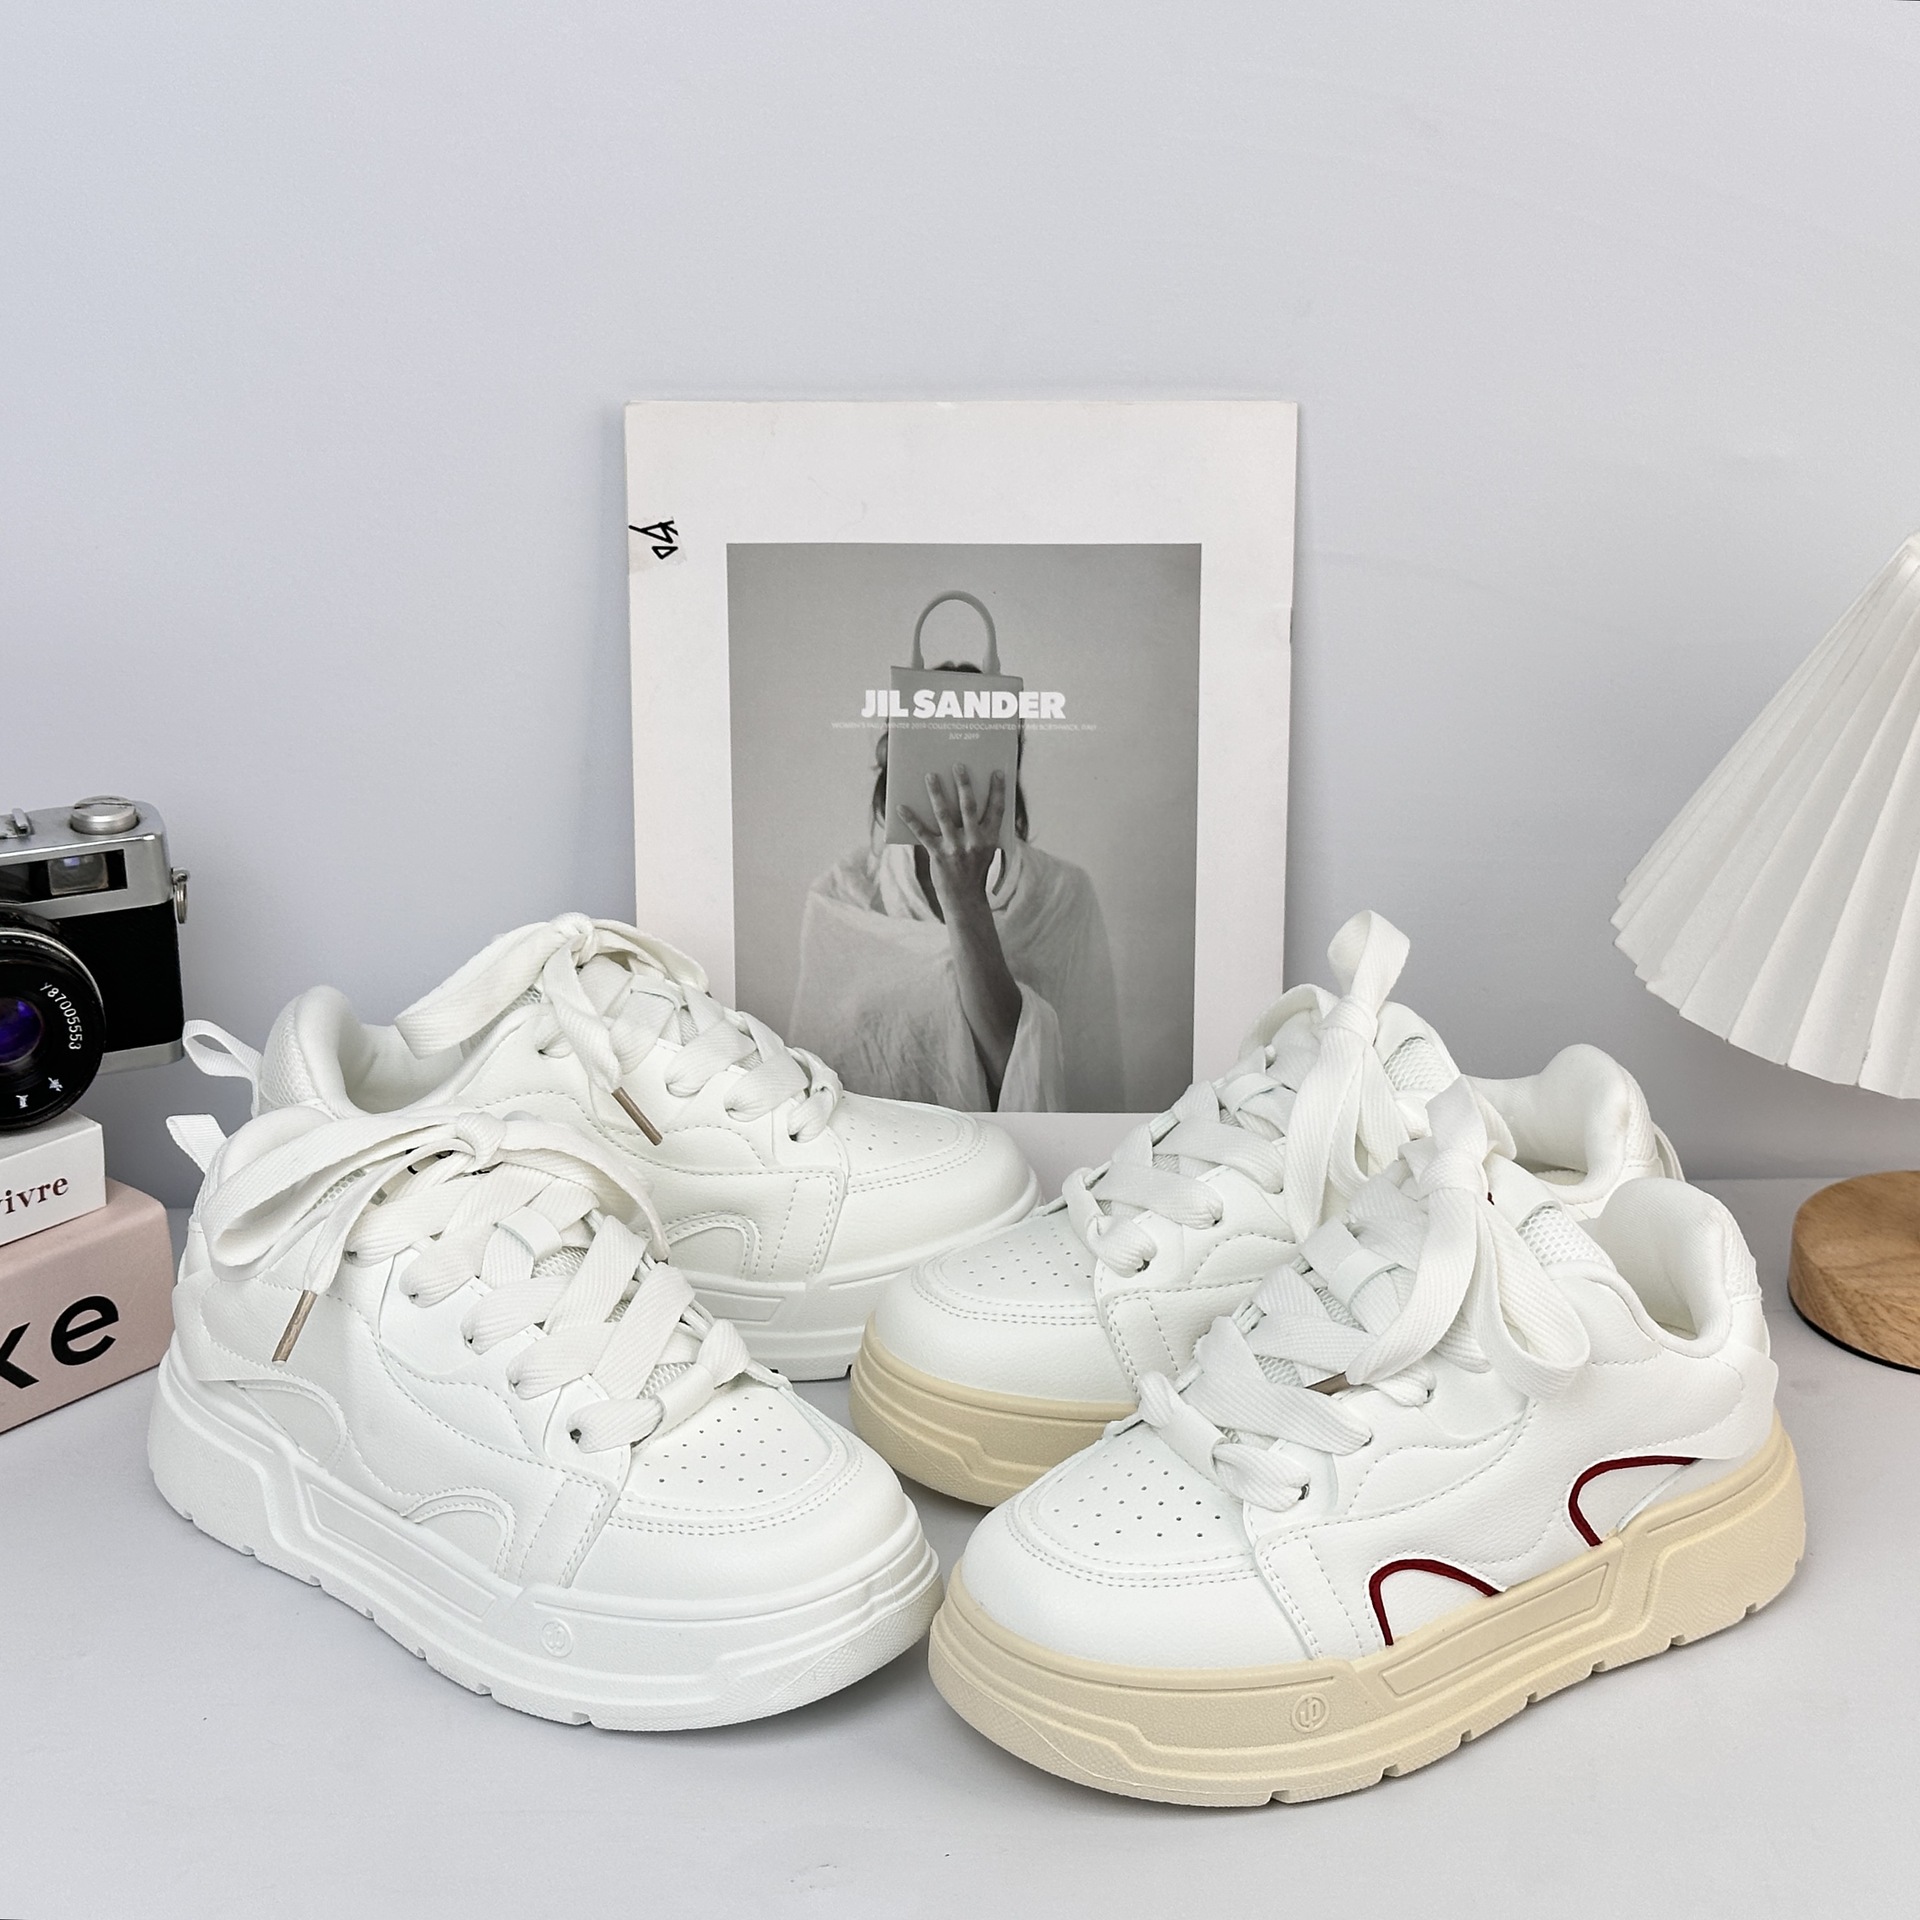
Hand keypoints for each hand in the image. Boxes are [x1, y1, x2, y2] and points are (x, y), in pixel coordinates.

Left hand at [897, 765, 1006, 919]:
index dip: (998, 791)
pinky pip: (923, 833)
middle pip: (969, 807)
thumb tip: (964, 800)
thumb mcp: (985, 850)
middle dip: (963, 784)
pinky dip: (911, 819)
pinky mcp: (938, 855)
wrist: (965, 900)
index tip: (997, 772)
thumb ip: (979, 828)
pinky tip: (901, 806)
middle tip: (957, 765)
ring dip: (936, 793)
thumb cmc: (974, 870)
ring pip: (944, 815)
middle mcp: (975, 842)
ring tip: (930, 775)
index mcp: (991, 839)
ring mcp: (956, 848)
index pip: (997, 810)